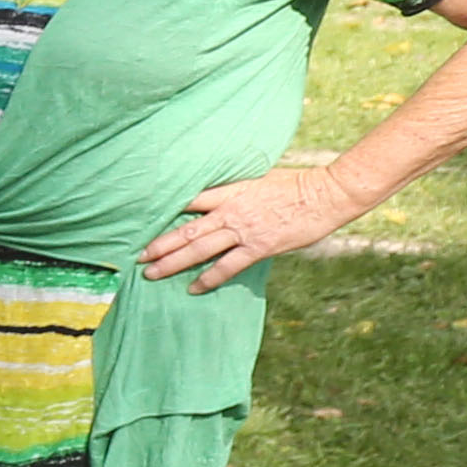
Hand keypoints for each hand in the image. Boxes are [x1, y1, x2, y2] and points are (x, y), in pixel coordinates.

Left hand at [138, 161, 359, 278]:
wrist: (328, 194)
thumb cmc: (299, 185)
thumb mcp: (262, 179)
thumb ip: (238, 190)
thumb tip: (222, 197)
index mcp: (232, 189)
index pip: (191, 199)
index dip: (166, 209)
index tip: (144, 218)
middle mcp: (232, 210)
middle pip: (187, 229)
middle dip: (160, 244)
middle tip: (138, 256)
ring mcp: (244, 230)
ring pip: (199, 248)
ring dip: (173, 263)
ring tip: (151, 273)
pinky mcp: (259, 247)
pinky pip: (227, 266)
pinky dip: (208, 278)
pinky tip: (193, 288)